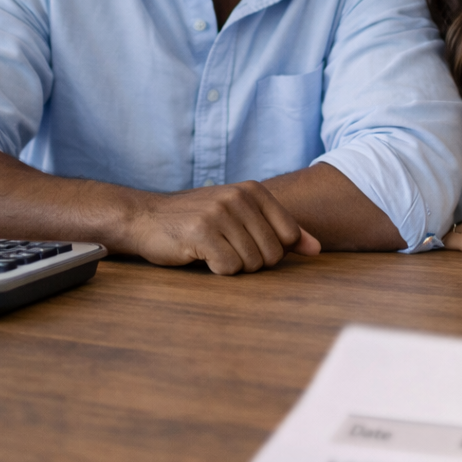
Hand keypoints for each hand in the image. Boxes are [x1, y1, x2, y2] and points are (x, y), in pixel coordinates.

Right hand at [126, 180, 320, 274]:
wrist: (144, 218)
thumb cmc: (199, 221)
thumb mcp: (243, 217)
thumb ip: (282, 230)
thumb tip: (317, 249)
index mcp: (254, 190)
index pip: (289, 236)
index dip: (272, 251)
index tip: (247, 243)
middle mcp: (239, 197)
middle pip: (273, 254)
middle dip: (252, 262)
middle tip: (227, 249)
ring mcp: (220, 212)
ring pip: (252, 264)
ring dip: (233, 266)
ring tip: (213, 250)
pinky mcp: (201, 232)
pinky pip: (229, 268)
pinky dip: (217, 270)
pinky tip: (201, 256)